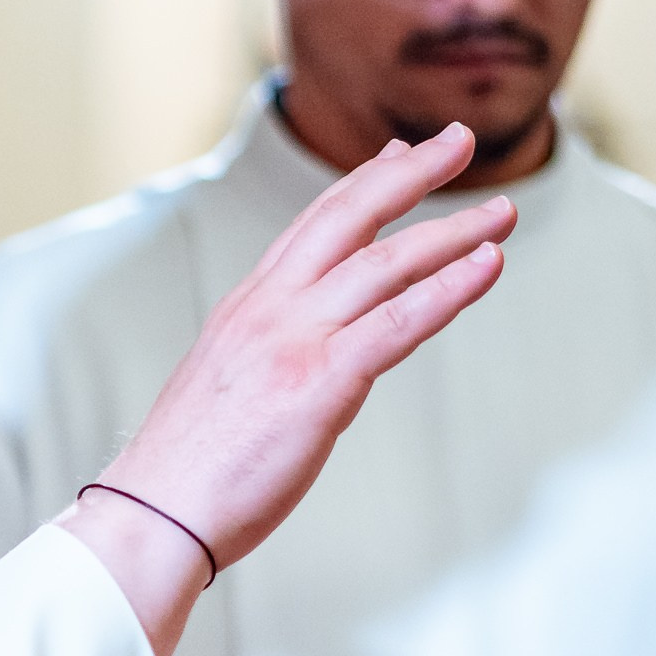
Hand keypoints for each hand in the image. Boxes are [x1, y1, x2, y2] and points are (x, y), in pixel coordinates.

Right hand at [59, 125, 513, 655]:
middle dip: (412, 173)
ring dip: (453, 232)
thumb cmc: (189, 471)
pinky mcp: (319, 384)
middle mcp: (270, 309)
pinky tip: (487, 266)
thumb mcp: (227, 390)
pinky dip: (450, 288)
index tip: (402, 154)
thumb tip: (306, 367)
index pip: (312, 225)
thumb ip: (270, 360)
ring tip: (502, 214)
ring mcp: (294, 341)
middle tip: (460, 140)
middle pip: (350, 217)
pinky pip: (398, 322)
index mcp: (246, 308)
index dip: (363, 184)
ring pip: (387, 264)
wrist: (153, 514)